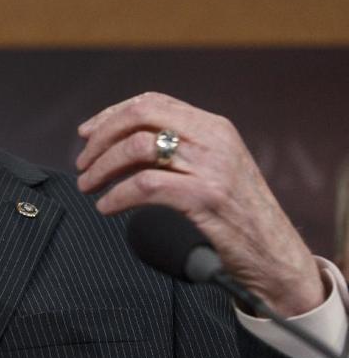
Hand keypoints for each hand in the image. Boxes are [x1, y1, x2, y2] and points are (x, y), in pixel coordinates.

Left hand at [75, 92, 324, 316]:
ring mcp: (211, 167)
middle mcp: (213, 139)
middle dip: (101, 138)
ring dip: (102, 167)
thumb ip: (173, 150)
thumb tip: (114, 145)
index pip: (151, 102)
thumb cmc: (236, 215)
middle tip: (82, 163)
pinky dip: (116, 195)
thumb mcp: (211, 169)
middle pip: (139, 117)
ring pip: (137, 149)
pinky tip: (106, 207)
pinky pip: (145, 187)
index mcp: (214, 126)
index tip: (86, 134)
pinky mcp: (206, 198)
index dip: (111, 115)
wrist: (276, 256)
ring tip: (88, 186)